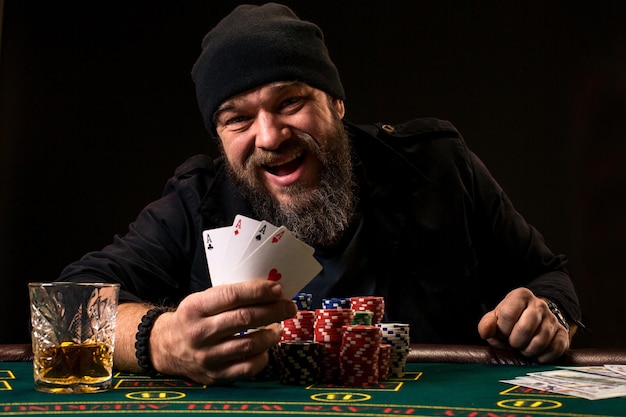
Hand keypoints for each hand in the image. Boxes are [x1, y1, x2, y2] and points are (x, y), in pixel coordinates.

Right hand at [149, 280, 296, 383]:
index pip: (232, 295)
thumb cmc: (192, 318)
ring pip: (249, 344)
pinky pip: (246, 368)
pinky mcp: (213, 375)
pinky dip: (262, 357)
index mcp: (195, 307)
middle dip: (273, 311)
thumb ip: (228, 296)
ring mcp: (206, 356)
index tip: (278, 289)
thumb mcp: (200, 300)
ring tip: (278, 327)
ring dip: (271, 334)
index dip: (258, 291)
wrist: (165, 347)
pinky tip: (266, 348)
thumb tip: (268, 291)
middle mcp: (199, 332)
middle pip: (244, 319)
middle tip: (289, 307)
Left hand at [477, 287, 568, 362]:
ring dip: (528, 351)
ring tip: (523, 348)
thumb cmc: (510, 322)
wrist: (533, 323)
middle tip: (513, 344)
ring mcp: (553, 318)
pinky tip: (536, 354)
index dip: (502, 330)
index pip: (508, 314)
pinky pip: (555, 349)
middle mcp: (539, 304)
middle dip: (515, 342)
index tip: (502, 334)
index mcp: (520, 295)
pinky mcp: (563, 333)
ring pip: (540, 341)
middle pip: (525, 328)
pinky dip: (543, 357)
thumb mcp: (495, 319)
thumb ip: (487, 324)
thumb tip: (485, 332)